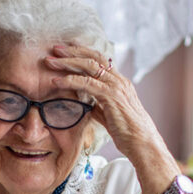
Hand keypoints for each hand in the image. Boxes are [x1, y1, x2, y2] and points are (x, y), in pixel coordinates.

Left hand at [46, 45, 178, 193]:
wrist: (142, 144)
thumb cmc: (128, 133)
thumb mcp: (110, 116)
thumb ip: (99, 107)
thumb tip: (88, 105)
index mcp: (120, 83)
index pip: (100, 60)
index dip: (83, 53)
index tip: (67, 50)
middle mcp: (119, 81)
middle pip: (94, 57)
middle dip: (73, 51)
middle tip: (55, 49)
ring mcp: (116, 87)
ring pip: (89, 66)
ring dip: (67, 62)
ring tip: (50, 62)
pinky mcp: (112, 96)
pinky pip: (87, 83)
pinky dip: (70, 80)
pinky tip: (56, 81)